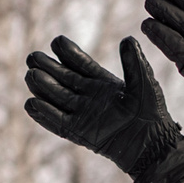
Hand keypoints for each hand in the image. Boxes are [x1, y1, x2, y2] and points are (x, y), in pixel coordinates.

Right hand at [23, 36, 183, 182]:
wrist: (152, 143)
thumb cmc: (152, 112)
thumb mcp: (144, 83)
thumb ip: (134, 63)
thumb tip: (128, 39)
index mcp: (102, 83)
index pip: (80, 64)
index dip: (68, 53)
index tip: (56, 42)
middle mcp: (89, 97)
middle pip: (62, 80)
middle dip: (48, 68)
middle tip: (32, 57)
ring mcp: (83, 115)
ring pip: (57, 99)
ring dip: (43, 88)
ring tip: (30, 76)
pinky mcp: (80, 133)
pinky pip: (58, 122)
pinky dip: (44, 115)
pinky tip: (31, 104)